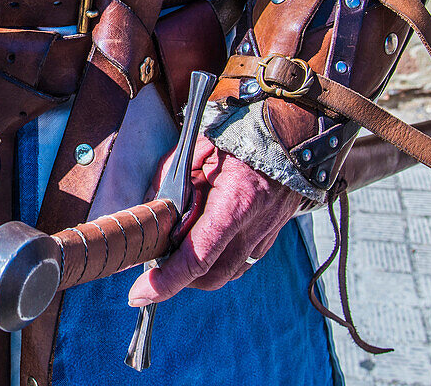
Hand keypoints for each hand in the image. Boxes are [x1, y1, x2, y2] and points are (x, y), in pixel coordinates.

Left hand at [128, 136, 301, 304]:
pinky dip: (216, 264)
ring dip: (197, 274)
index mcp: (235, 203)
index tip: (140, 292)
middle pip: (211, 276)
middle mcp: (254, 227)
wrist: (289, 139)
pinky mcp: (269, 238)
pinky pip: (239, 263)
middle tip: (152, 271)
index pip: (198, 257)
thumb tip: (149, 207)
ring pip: (226, 274)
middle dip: (178, 281)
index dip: (167, 281)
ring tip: (174, 256)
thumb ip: (168, 180)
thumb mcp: (196, 151)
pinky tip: (200, 248)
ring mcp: (266, 235)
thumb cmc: (241, 139)